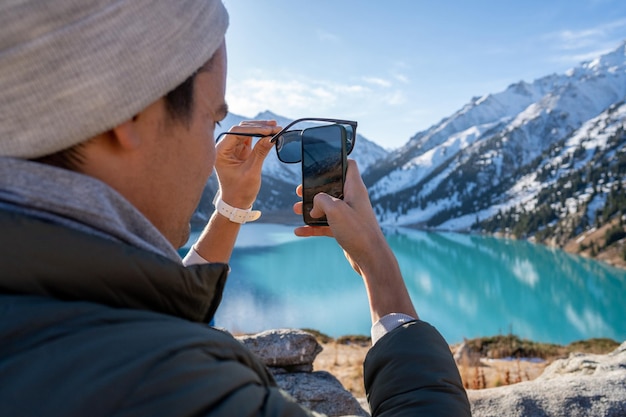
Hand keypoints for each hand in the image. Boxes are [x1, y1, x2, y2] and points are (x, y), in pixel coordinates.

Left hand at [215, 120, 280, 207]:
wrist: (236, 203)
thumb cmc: (240, 191)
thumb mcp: (252, 172)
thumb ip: (260, 153)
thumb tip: (271, 136)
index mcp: (221, 152)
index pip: (236, 132)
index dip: (254, 129)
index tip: (269, 130)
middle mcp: (224, 147)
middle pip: (241, 129)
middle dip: (259, 127)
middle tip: (275, 126)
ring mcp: (232, 148)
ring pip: (247, 132)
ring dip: (261, 129)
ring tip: (276, 127)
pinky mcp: (240, 151)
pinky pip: (251, 138)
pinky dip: (261, 135)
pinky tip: (271, 132)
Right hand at [292, 160, 388, 275]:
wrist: (370, 258)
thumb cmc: (357, 231)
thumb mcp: (335, 209)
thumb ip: (320, 200)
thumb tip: (314, 207)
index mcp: (355, 188)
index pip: (349, 166)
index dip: (336, 161)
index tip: (321, 163)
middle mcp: (353, 199)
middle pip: (331, 187)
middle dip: (314, 188)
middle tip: (300, 191)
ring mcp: (349, 215)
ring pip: (326, 207)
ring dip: (310, 208)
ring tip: (296, 210)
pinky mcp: (345, 229)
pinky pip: (326, 225)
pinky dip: (313, 227)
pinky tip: (299, 231)